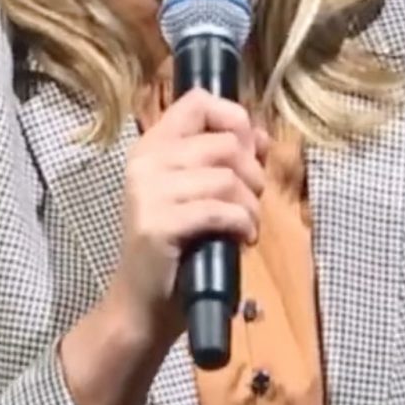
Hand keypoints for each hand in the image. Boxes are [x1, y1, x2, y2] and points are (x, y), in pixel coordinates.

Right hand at [104, 87, 267, 341]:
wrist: (143, 303)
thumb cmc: (176, 248)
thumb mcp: (198, 195)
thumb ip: (225, 161)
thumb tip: (260, 136)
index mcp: (150, 148)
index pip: (196, 101)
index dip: (233, 118)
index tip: (245, 150)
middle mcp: (144, 162)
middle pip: (225, 142)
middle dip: (252, 174)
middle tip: (248, 203)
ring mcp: (148, 192)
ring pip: (228, 177)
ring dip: (251, 206)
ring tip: (244, 226)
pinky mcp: (159, 223)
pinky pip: (222, 209)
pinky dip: (243, 225)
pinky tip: (240, 240)